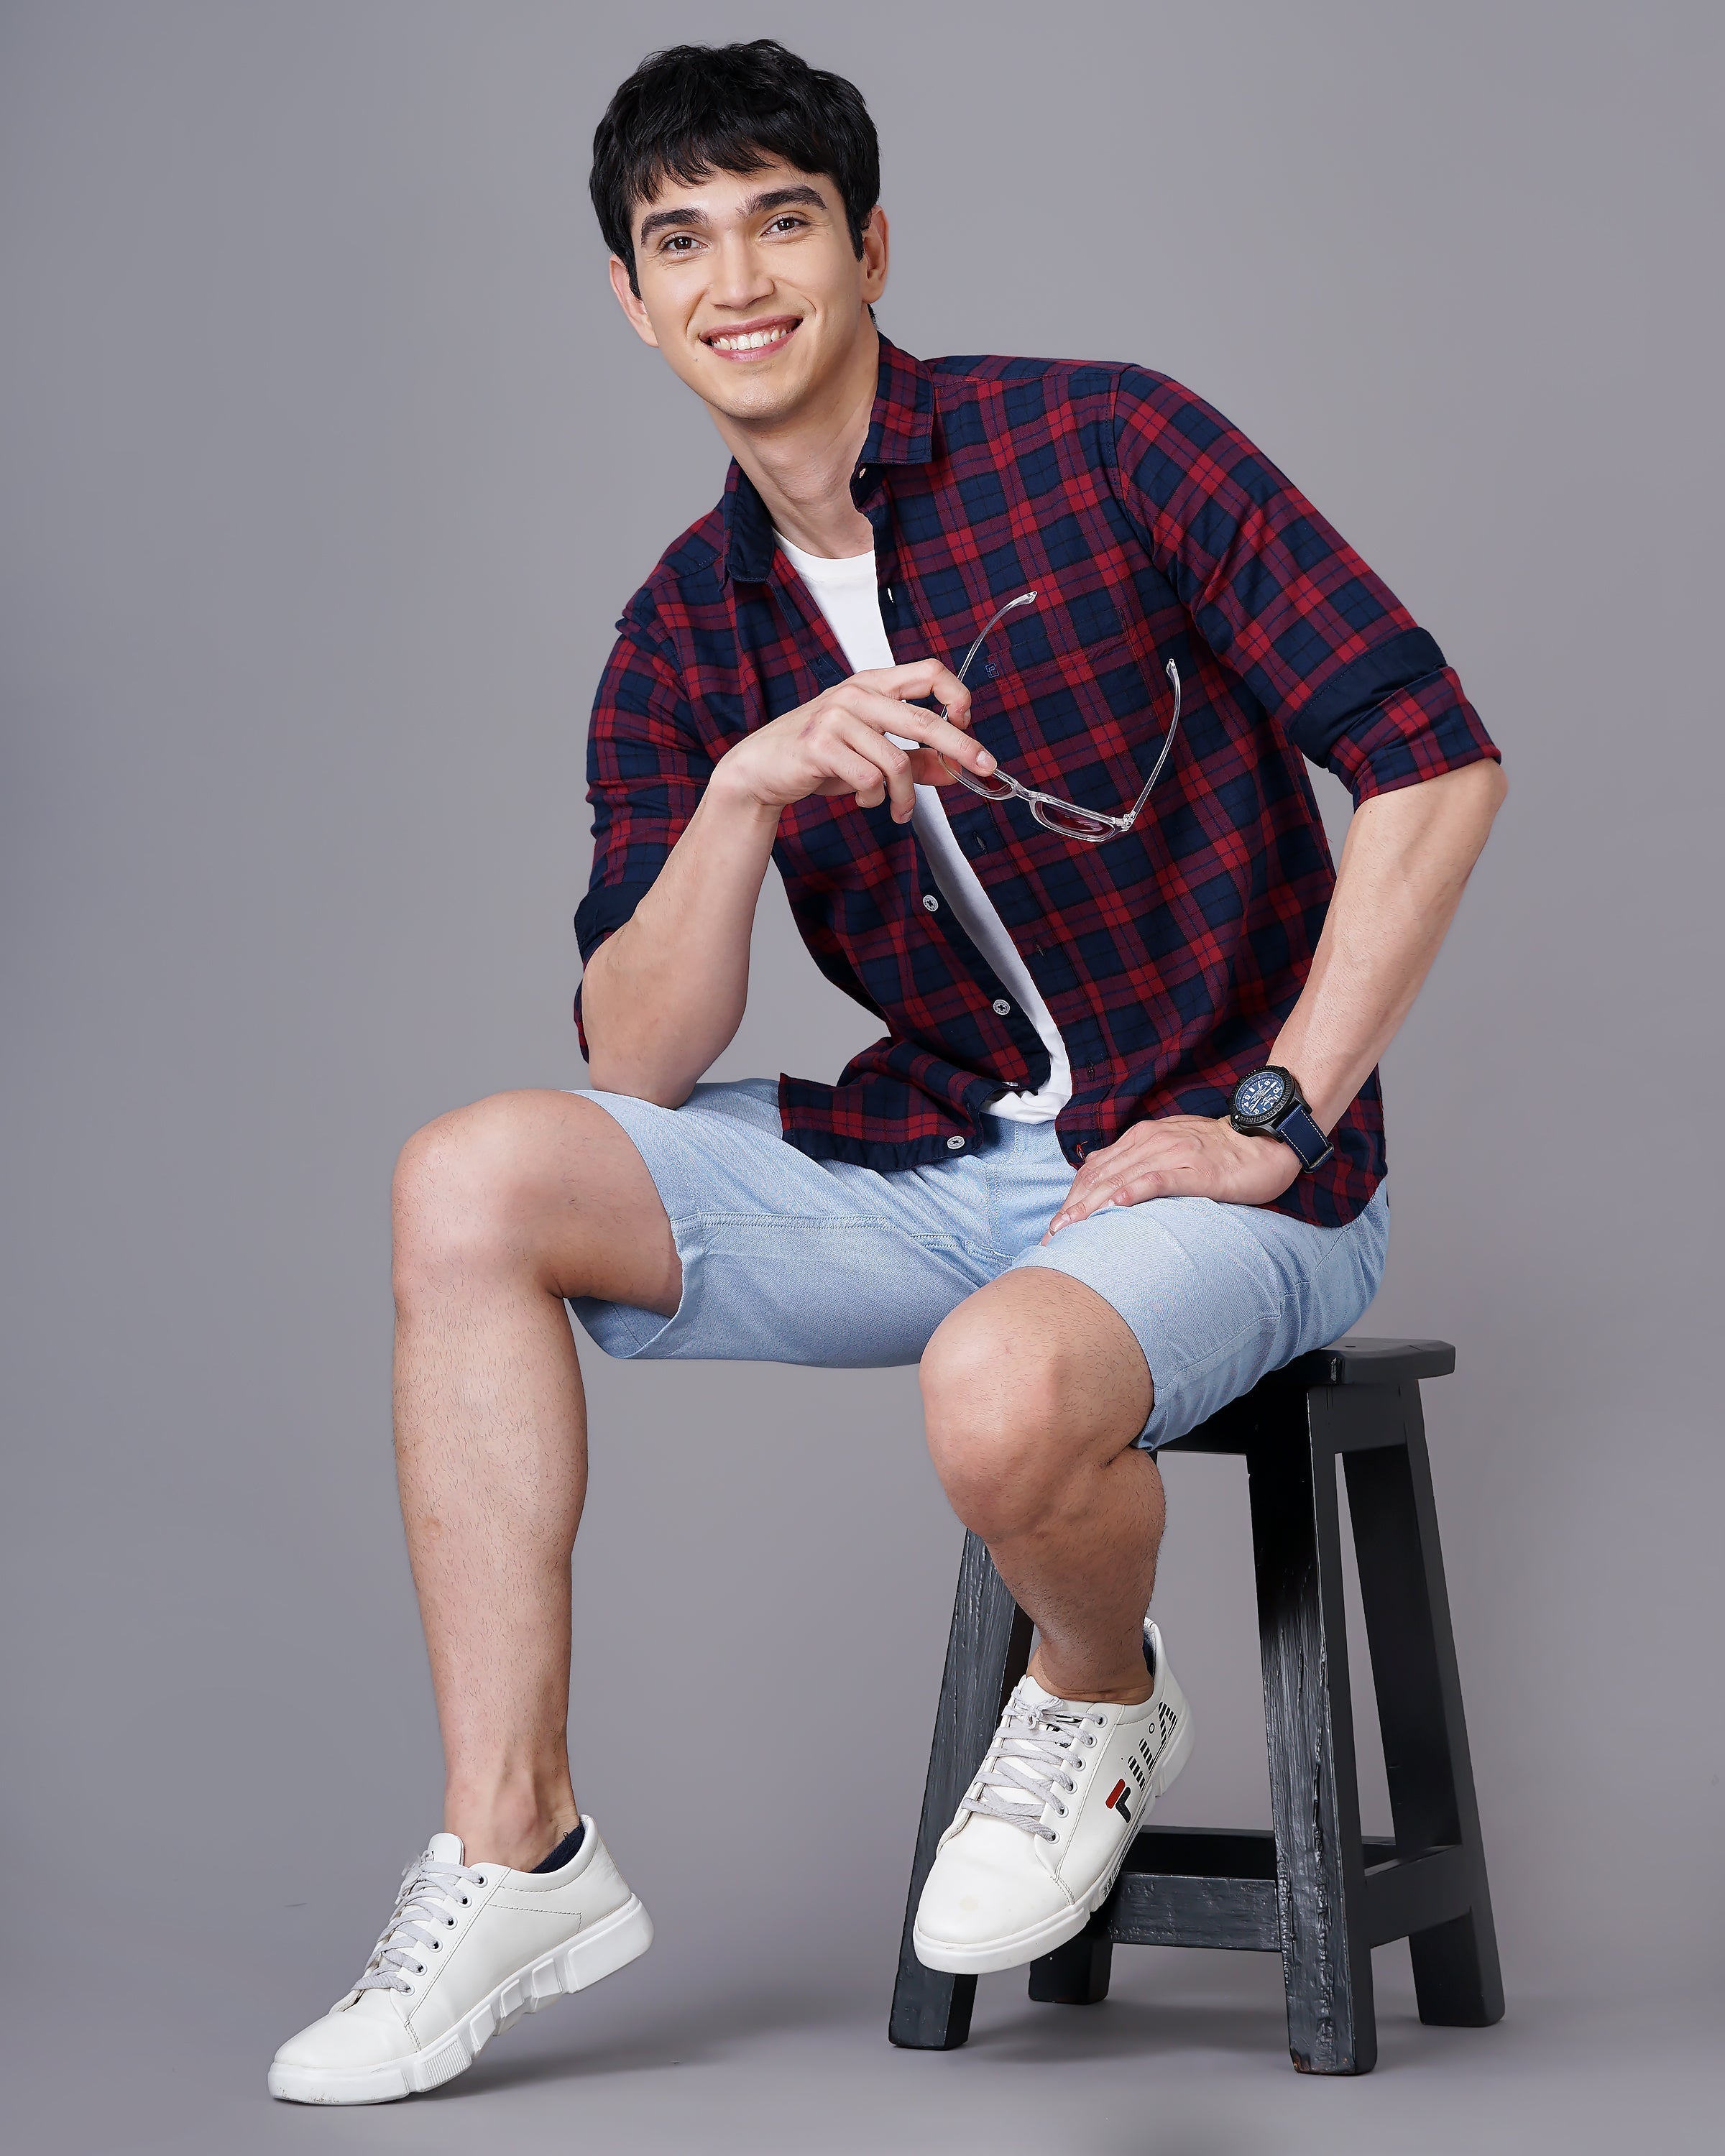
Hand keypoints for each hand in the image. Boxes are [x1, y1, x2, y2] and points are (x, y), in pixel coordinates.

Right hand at [711, 661, 995, 824]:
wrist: (762, 769)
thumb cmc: (819, 756)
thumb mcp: (872, 754)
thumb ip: (915, 760)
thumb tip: (956, 771)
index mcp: (874, 684)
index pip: (930, 671)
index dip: (957, 696)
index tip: (968, 724)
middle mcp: (857, 693)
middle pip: (925, 719)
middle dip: (961, 747)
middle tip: (984, 767)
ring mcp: (837, 716)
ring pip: (896, 763)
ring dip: (905, 797)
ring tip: (900, 811)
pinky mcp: (820, 745)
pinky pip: (869, 779)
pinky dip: (874, 799)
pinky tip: (865, 801)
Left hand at [1042, 1115, 1300, 1240]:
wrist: (1261, 1140)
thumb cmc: (1215, 1153)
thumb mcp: (1168, 1150)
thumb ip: (1136, 1162)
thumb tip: (1101, 1181)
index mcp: (1140, 1139)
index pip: (1095, 1170)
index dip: (1071, 1199)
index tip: (1054, 1229)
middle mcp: (1150, 1142)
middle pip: (1101, 1177)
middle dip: (1073, 1209)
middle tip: (1051, 1238)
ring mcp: (1172, 1154)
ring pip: (1122, 1179)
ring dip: (1093, 1205)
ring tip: (1071, 1229)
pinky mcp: (1196, 1168)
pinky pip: (1160, 1179)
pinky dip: (1136, 1192)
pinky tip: (1117, 1206)